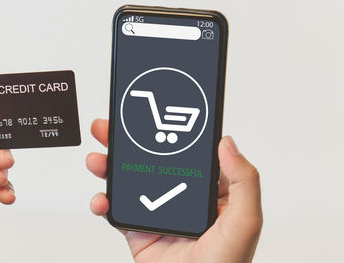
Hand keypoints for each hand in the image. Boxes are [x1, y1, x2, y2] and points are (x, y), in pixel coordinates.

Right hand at [86, 119, 261, 262]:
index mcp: (209, 190)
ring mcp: (157, 212)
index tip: (151, 113)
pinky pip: (116, 210)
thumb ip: (244, 180)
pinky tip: (100, 199)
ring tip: (97, 158)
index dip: (167, 131)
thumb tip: (226, 142)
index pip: (185, 152)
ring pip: (129, 180)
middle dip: (126, 143)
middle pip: (150, 161)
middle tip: (109, 127)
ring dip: (108, 166)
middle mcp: (181, 197)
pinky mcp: (138, 229)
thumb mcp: (245, 220)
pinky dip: (102, 202)